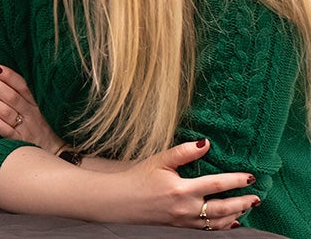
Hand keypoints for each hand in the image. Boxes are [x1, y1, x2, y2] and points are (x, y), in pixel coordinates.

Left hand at [0, 64, 64, 152]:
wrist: (61, 156)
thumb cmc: (47, 129)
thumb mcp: (44, 109)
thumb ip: (27, 96)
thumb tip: (3, 76)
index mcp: (38, 104)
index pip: (23, 86)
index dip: (9, 76)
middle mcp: (33, 115)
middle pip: (11, 97)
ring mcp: (27, 129)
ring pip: (6, 112)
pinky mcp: (22, 143)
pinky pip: (7, 132)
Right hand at [106, 140, 258, 229]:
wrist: (118, 202)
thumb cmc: (137, 179)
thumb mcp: (159, 160)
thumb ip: (183, 152)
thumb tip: (206, 143)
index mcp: (181, 189)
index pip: (217, 184)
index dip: (236, 180)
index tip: (249, 177)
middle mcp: (186, 208)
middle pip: (223, 208)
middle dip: (243, 202)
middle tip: (256, 197)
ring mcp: (184, 222)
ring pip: (218, 222)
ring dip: (235, 215)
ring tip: (246, 208)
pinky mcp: (180, 229)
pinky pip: (207, 231)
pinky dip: (222, 227)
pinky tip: (229, 222)